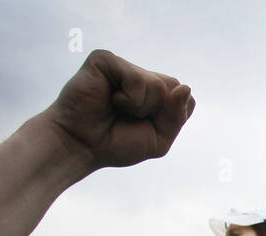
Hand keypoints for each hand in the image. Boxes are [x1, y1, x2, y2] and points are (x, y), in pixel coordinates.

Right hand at [40, 50, 193, 174]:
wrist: (80, 146)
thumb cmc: (116, 143)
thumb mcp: (158, 139)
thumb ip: (177, 116)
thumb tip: (185, 86)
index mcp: (154, 92)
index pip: (185, 97)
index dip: (171, 117)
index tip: (145, 126)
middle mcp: (140, 75)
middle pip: (173, 86)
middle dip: (157, 112)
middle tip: (129, 118)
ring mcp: (123, 65)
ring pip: (157, 84)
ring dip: (141, 107)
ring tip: (117, 108)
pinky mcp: (106, 59)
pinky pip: (136, 79)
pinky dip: (129, 99)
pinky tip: (110, 99)